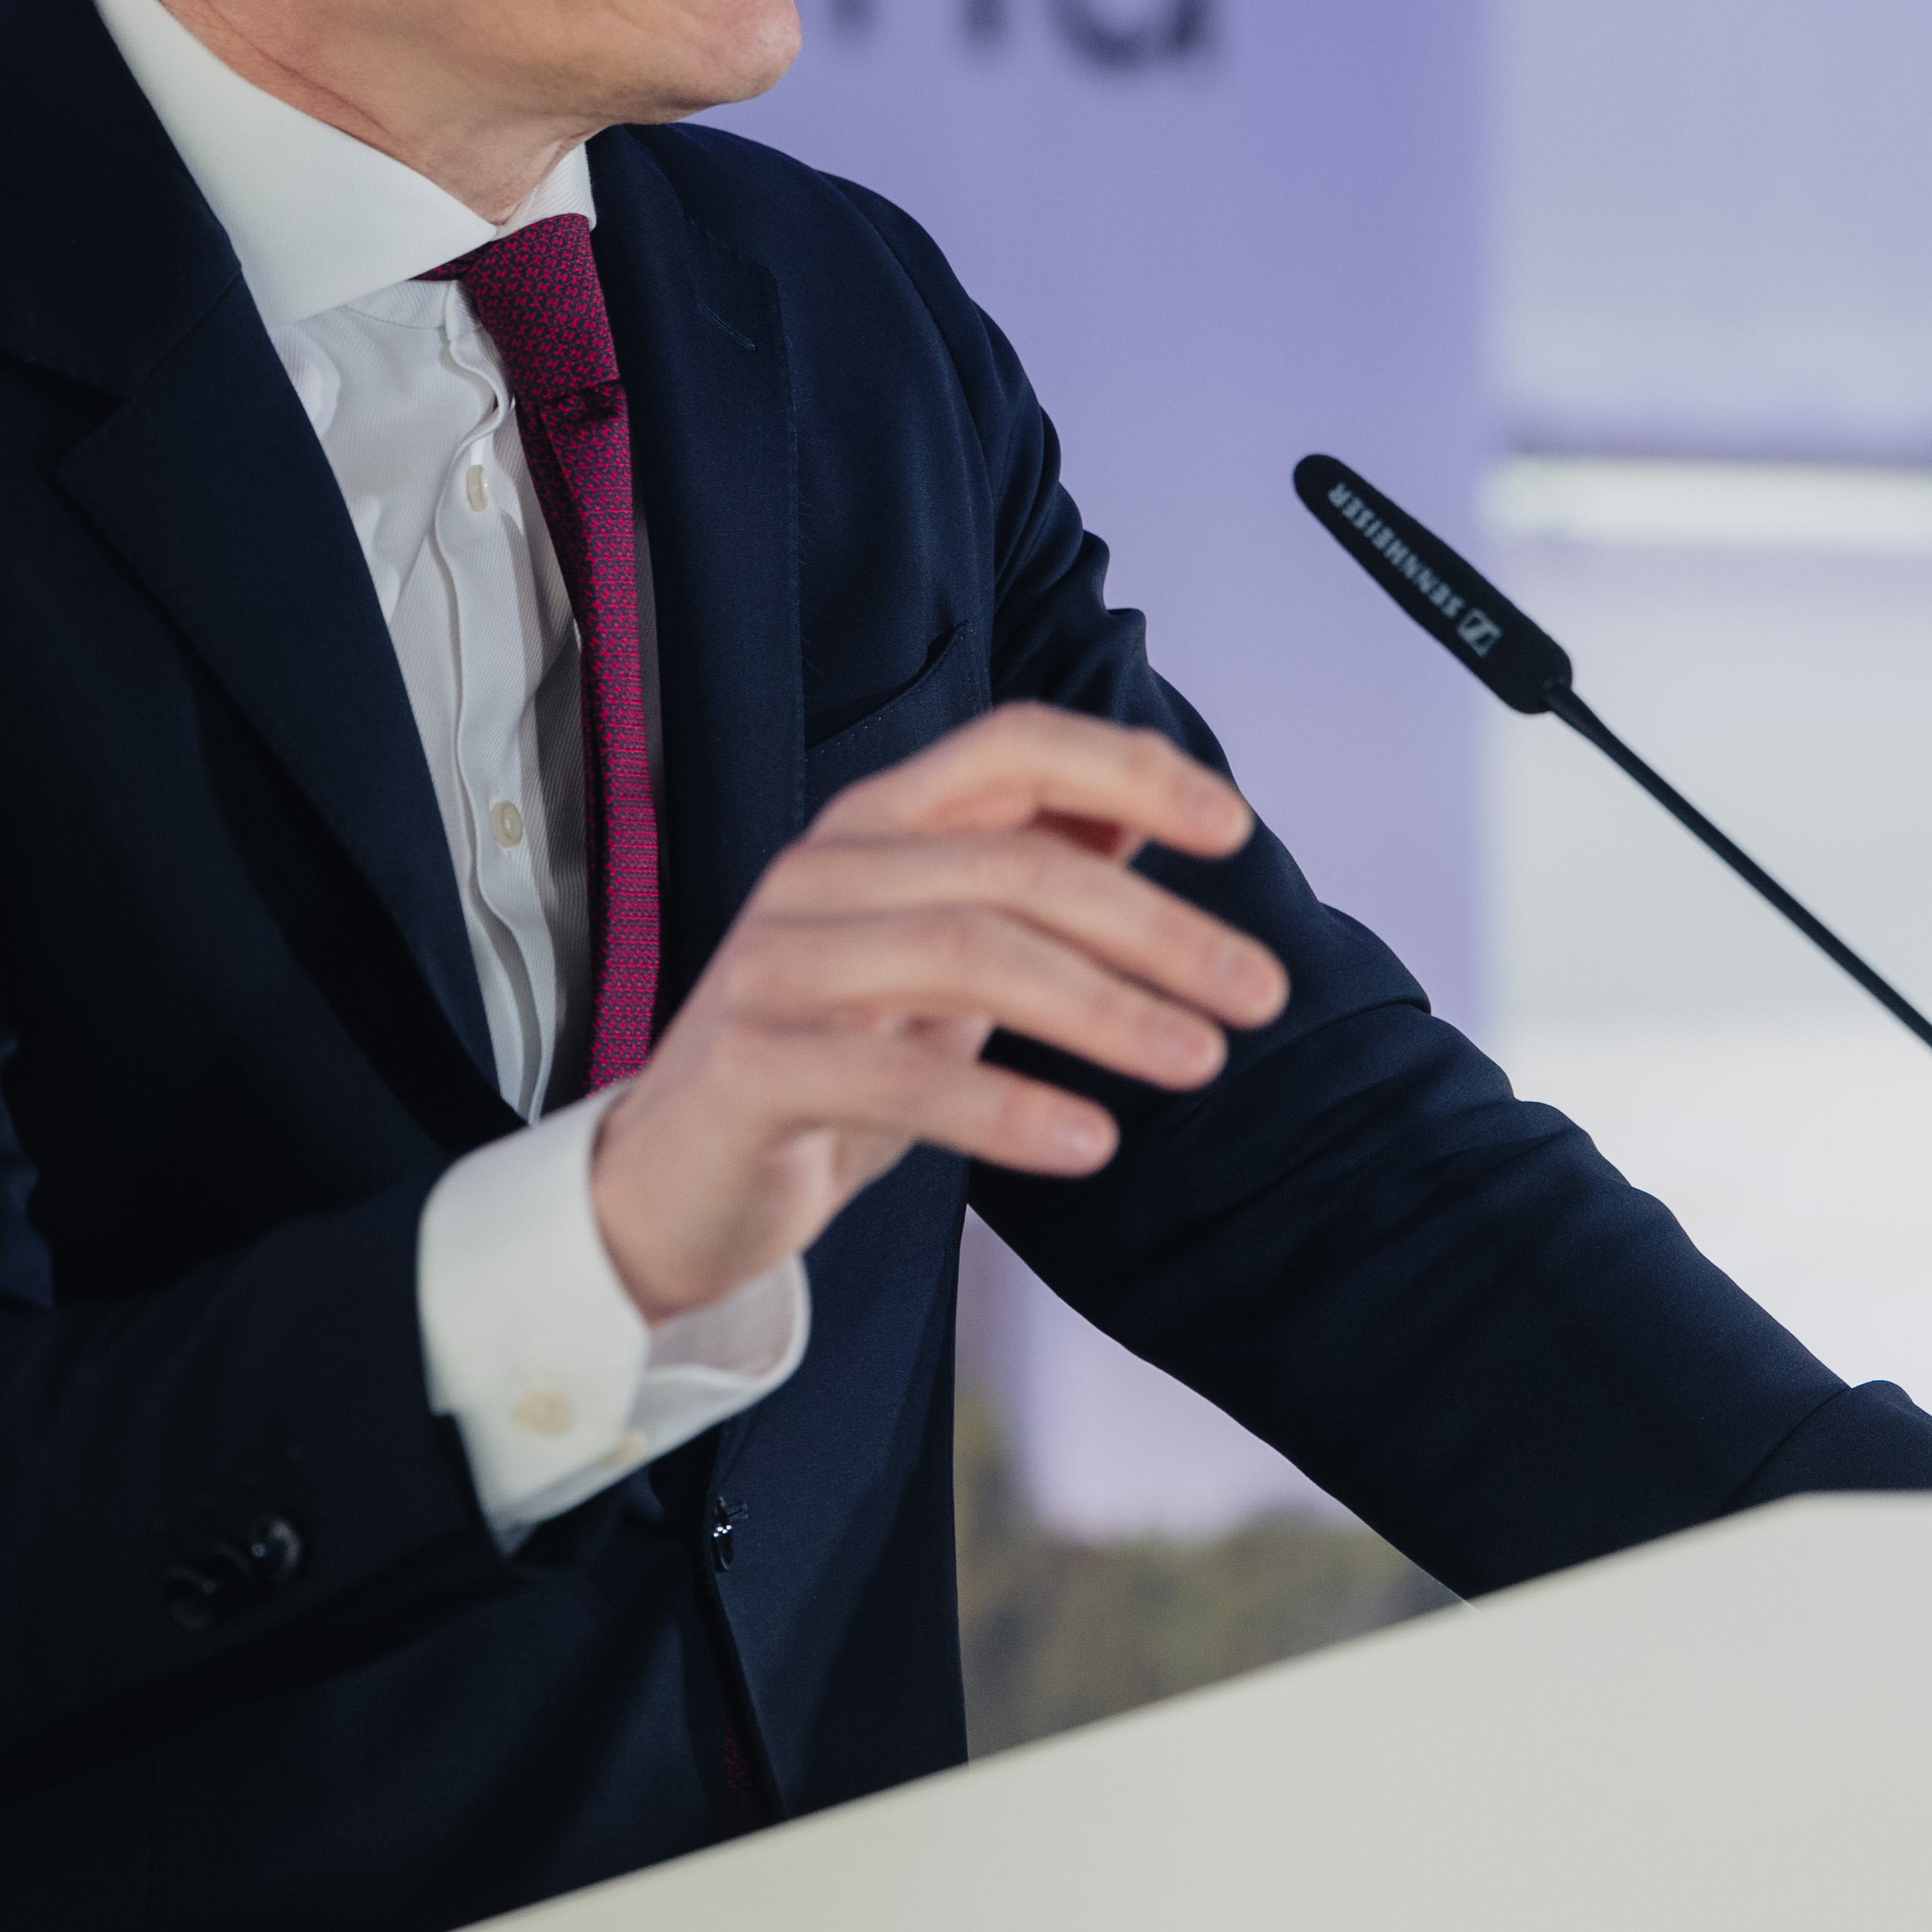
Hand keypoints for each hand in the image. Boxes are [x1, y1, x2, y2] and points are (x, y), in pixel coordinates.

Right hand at [585, 702, 1279, 1321]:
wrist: (672, 1185)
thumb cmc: (828, 1059)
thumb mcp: (935, 955)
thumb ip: (1019, 878)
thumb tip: (1140, 813)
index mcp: (876, 825)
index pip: (1011, 746)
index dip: (1126, 769)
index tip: (1232, 827)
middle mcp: (822, 869)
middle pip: (1015, 866)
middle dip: (1156, 928)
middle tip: (1259, 993)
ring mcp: (778, 963)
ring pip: (968, 954)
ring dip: (1105, 1009)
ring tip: (1199, 1060)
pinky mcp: (752, 1066)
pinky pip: (897, 1076)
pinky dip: (1007, 1107)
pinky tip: (1088, 1143)